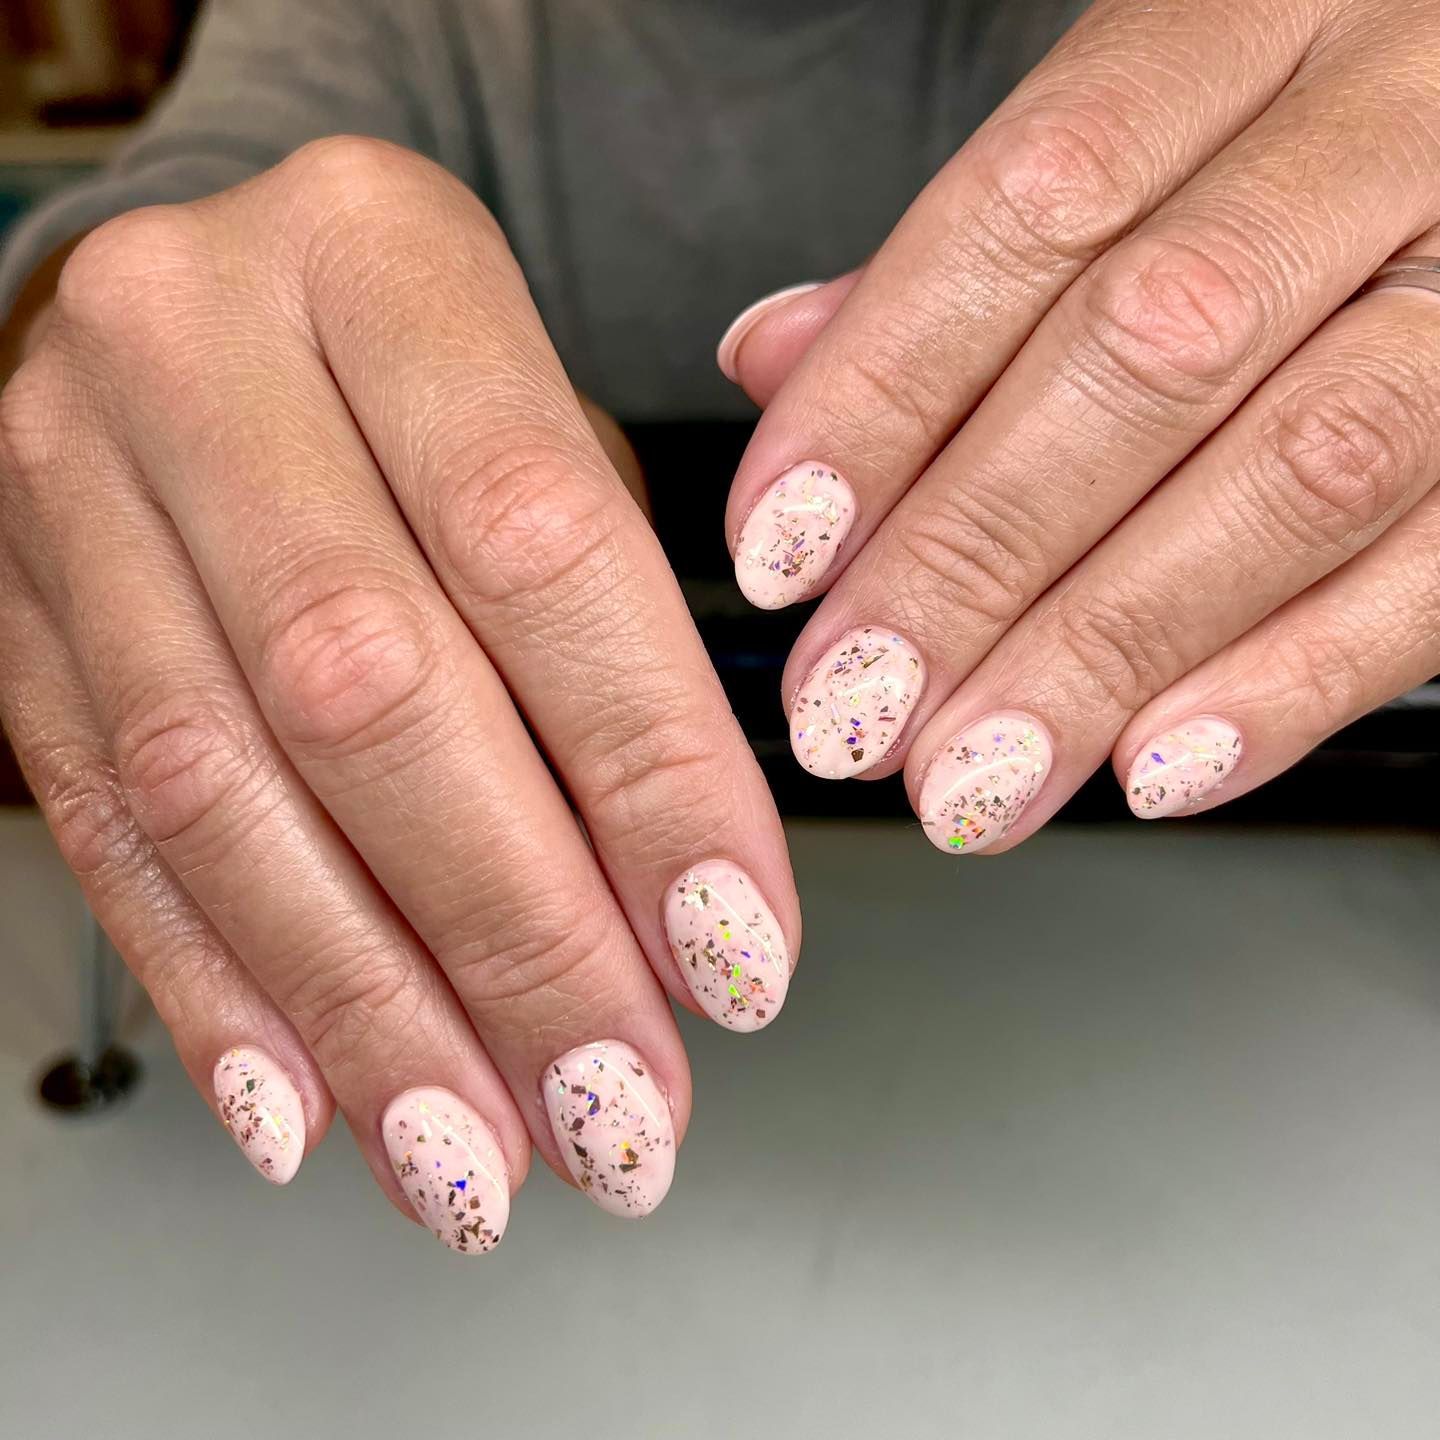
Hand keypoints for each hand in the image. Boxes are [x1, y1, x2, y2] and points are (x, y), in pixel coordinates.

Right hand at [0, 137, 798, 1248]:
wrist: (219, 302)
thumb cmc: (434, 378)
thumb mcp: (556, 426)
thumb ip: (623, 632)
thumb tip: (681, 905)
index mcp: (380, 256)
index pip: (539, 542)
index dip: (648, 774)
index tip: (735, 949)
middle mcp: (197, 348)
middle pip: (370, 690)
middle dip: (516, 939)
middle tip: (621, 1108)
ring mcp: (72, 482)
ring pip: (223, 789)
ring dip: (370, 1011)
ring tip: (483, 1157)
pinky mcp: (12, 610)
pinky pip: (108, 826)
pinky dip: (226, 989)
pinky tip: (317, 1107)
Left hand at [721, 0, 1439, 848]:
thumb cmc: (1288, 141)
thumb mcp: (1132, 135)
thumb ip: (962, 257)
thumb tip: (775, 359)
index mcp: (1249, 20)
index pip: (1034, 204)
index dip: (885, 391)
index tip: (780, 550)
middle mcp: (1394, 118)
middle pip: (1154, 351)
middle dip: (973, 559)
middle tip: (855, 708)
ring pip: (1302, 468)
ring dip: (1106, 652)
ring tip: (976, 774)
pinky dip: (1290, 680)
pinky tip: (1153, 768)